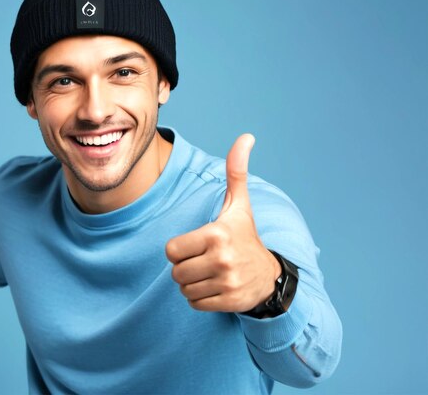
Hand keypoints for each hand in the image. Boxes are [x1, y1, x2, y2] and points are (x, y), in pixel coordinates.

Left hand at [165, 133, 280, 311]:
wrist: (269, 275)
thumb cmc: (245, 236)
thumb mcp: (239, 204)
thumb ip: (236, 171)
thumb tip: (246, 137)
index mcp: (216, 234)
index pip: (171, 250)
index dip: (180, 248)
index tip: (197, 245)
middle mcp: (221, 259)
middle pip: (175, 271)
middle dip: (184, 267)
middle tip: (203, 260)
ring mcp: (226, 283)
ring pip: (183, 288)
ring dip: (191, 283)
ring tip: (210, 273)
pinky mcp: (228, 302)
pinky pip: (194, 303)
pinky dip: (199, 298)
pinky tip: (214, 286)